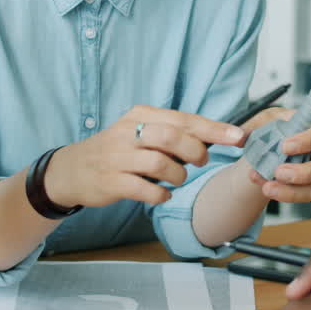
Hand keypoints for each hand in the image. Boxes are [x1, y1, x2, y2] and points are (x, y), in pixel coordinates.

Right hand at [46, 105, 244, 208]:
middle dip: (195, 152)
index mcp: (141, 115)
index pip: (183, 119)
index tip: (239, 136)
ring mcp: (118, 157)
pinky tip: (161, 193)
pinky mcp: (111, 181)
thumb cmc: (117, 150)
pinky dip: (160, 194)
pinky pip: (145, 189)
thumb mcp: (140, 131)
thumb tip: (215, 137)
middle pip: (172, 136)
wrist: (72, 169)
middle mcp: (128, 132)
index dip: (214, 128)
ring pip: (160, 163)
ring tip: (175, 180)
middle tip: (199, 162)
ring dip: (177, 176)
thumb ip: (173, 132)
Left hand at [240, 107, 310, 202]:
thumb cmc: (276, 127)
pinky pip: (302, 197)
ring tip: (268, 187)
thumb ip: (253, 125)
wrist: (269, 147)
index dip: (306, 141)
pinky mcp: (309, 187)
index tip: (284, 145)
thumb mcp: (265, 119)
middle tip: (279, 171)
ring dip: (291, 190)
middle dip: (302, 173)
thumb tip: (238, 137)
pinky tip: (266, 188)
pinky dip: (283, 195)